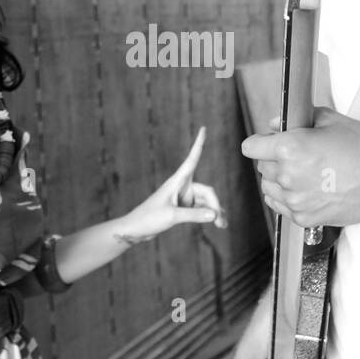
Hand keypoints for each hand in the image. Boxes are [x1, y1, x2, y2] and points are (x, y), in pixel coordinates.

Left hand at [117, 127, 226, 244]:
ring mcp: (183, 198)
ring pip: (206, 202)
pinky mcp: (183, 208)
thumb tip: (215, 215)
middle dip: (215, 205)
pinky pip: (202, 209)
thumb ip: (194, 215)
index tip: (203, 129)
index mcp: (177, 182)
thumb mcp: (172, 216)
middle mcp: (182, 187)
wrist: (135, 229)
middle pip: (207, 191)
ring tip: (223, 226)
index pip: (192, 159)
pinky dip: (209, 216)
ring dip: (215, 212)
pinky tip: (219, 224)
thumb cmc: (149, 218)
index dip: (199, 144)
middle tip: (220, 222)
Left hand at [242, 107, 359, 227]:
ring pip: (269, 188)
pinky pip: (281, 207)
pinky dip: (289, 198)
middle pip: (262, 167)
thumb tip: (276, 124)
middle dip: (274, 158)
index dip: (260, 141)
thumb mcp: (332, 120)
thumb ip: (298, 119)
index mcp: (290, 148)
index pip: (251, 147)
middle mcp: (288, 176)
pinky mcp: (305, 218)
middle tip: (298, 155)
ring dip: (280, 180)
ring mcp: (296, 200)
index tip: (267, 142)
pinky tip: (307, 189)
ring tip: (304, 173)